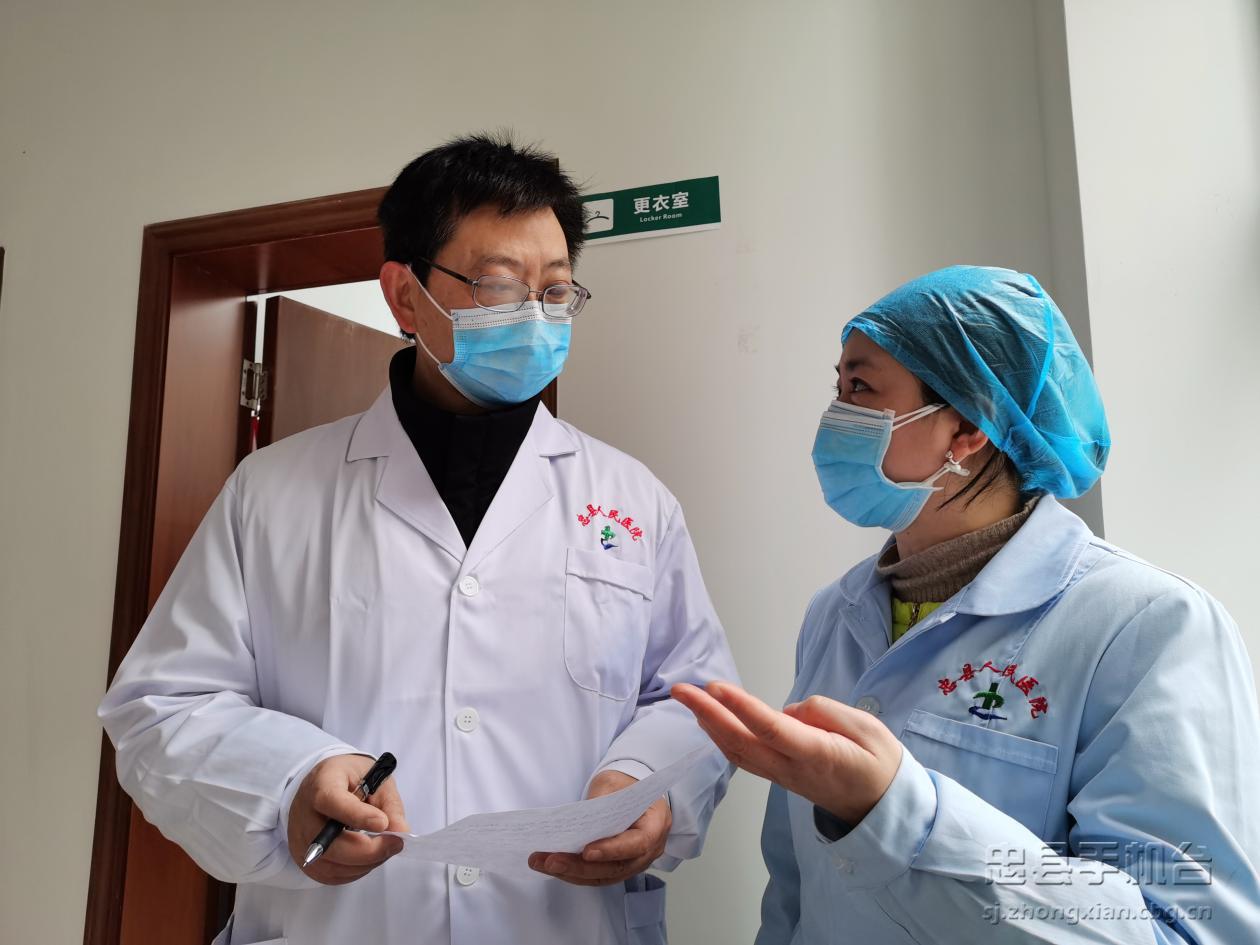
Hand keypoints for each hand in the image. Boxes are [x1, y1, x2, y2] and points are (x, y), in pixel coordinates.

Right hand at [287, 753, 409, 885]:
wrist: (325, 786)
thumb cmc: (352, 781)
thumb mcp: (376, 780)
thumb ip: (389, 805)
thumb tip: (400, 831)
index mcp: (321, 782)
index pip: (330, 801)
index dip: (356, 815)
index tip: (382, 823)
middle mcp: (303, 813)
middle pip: (329, 843)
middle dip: (368, 850)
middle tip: (395, 843)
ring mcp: (300, 839)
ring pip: (332, 864)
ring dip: (365, 863)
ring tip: (384, 847)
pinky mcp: (304, 860)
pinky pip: (331, 875)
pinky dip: (355, 870)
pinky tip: (368, 856)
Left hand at [528, 770, 671, 885]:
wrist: (630, 790)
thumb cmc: (625, 785)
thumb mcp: (613, 783)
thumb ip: (599, 802)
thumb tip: (576, 823)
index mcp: (656, 824)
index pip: (637, 843)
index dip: (612, 850)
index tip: (586, 851)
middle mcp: (650, 850)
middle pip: (616, 867)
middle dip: (580, 866)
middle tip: (551, 860)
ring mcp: (634, 862)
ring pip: (603, 876)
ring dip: (571, 872)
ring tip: (543, 863)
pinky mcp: (618, 867)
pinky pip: (597, 875)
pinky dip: (574, 873)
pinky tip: (552, 865)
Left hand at [672, 681, 901, 825]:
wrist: (882, 808)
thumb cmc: (879, 764)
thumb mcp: (868, 730)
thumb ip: (826, 713)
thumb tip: (788, 711)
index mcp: (816, 754)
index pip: (771, 729)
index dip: (741, 707)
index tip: (715, 687)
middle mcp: (791, 769)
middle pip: (741, 741)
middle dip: (707, 713)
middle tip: (680, 689)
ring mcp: (782, 777)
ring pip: (737, 752)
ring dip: (708, 724)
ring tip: (687, 699)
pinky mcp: (778, 776)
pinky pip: (743, 758)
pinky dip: (720, 738)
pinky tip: (709, 722)